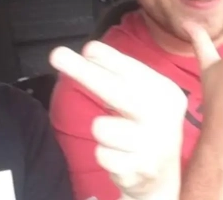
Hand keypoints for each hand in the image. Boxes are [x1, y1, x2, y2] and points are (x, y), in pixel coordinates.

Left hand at [50, 41, 187, 199]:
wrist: (162, 175)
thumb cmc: (145, 125)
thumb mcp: (143, 97)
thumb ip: (120, 76)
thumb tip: (89, 51)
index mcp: (166, 93)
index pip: (132, 70)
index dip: (108, 58)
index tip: (87, 48)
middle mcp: (164, 117)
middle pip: (115, 91)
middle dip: (83, 71)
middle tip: (56, 55)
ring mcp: (153, 145)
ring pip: (101, 128)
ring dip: (102, 131)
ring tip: (118, 137)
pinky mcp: (139, 169)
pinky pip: (101, 154)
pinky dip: (105, 154)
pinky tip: (121, 156)